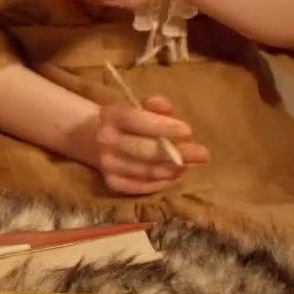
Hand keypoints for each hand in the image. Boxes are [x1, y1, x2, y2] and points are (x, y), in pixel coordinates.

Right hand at [90, 95, 211, 194]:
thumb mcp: (135, 106)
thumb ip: (153, 106)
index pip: (135, 120)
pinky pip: (141, 187)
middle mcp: (106, 141)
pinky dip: (161, 183)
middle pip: (143, 150)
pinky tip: (175, 176)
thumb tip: (166, 107)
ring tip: (193, 165)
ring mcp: (107, 164)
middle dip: (176, 153)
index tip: (187, 131)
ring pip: (146, 171)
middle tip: (203, 154)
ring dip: (173, 170)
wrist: (90, 138)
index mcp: (112, 116)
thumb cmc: (124, 121)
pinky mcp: (112, 183)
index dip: (162, 127)